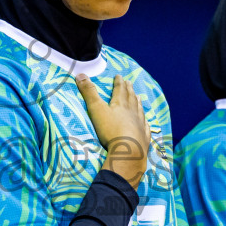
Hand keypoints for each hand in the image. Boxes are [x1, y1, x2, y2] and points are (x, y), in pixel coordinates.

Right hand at [75, 73, 149, 187]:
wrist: (128, 151)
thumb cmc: (111, 130)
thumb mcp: (96, 109)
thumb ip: (89, 93)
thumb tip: (80, 74)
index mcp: (120, 104)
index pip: (120, 90)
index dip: (119, 82)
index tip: (119, 76)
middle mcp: (132, 112)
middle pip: (130, 98)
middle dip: (129, 89)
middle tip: (129, 83)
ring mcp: (140, 124)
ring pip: (139, 110)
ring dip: (138, 102)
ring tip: (138, 97)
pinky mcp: (143, 137)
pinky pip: (145, 127)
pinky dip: (145, 122)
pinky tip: (146, 121)